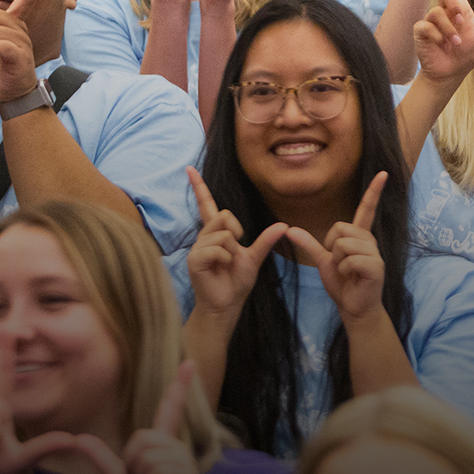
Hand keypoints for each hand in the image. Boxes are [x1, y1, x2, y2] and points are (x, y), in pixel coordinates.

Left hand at [72, 362, 202, 473]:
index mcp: (164, 446)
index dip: (179, 386)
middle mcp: (178, 449)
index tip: (189, 361)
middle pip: (143, 438)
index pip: (170, 410)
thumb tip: (78, 439)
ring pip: (148, 455)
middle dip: (133, 463)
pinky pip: (157, 471)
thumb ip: (101, 458)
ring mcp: (186, 462)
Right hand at [184, 166, 287, 317]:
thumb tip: (284, 225)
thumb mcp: (255, 258)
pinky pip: (217, 249)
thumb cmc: (236, 282)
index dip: (199, 187)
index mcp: (216, 233)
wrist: (227, 305)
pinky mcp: (194, 259)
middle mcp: (204, 236)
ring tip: (226, 264)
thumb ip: (266, 241)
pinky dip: (225, 258)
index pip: (207, 205)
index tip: (189, 168)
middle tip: (236, 251)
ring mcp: (197, 247)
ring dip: (232, 250)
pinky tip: (220, 268)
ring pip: (223, 234)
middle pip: (224, 215)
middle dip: (237, 232)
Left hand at [286, 173, 389, 322]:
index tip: (383, 173)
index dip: (374, 192)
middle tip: (339, 263)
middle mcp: (369, 240)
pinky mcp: (376, 267)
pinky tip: (352, 278)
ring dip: (338, 261)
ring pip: (343, 244)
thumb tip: (289, 229)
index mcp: (359, 236)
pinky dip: (344, 270)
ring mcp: (375, 253)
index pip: (366, 209)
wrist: (353, 307)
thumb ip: (309, 244)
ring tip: (348, 272)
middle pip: (340, 227)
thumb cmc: (342, 283)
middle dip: (331, 246)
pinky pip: (350, 260)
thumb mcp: (322, 261)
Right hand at [413, 0, 473, 82]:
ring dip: (449, 29)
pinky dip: (437, 37)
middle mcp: (443, 10)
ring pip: (437, 12)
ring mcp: (430, 20)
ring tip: (455, 42)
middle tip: (462, 21)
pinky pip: (427, 26)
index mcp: (457, 6)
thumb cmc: (467, 53)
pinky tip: (442, 45)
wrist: (452, 72)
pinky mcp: (421, 31)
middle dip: (455, 4)